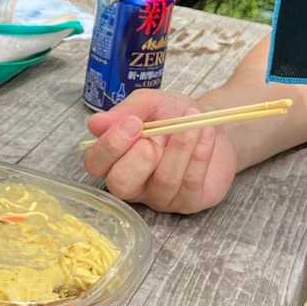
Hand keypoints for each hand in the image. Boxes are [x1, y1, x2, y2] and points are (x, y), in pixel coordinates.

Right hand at [82, 89, 236, 213]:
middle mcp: (133, 183)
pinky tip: (205, 132)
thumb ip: (125, 111)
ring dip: (180, 147)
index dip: (110, 145)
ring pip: (164, 181)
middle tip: (156, 136)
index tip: (132, 123)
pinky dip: (200, 153)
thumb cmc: (172, 114)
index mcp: (114, 159)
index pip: (96, 163)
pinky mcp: (189, 202)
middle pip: (121, 185)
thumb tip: (96, 123)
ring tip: (192, 121)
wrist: (210, 121)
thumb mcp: (149, 103)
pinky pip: (191, 182)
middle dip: (138, 159)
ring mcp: (160, 197)